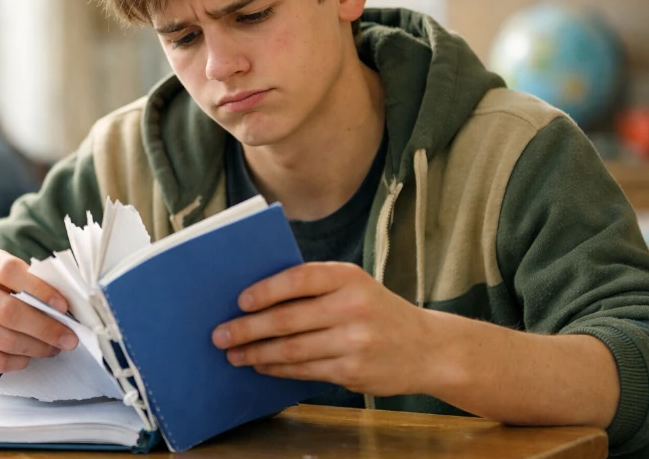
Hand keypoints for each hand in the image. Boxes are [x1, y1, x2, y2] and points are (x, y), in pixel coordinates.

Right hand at [0, 248, 79, 375]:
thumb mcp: (13, 280)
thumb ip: (35, 286)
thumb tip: (68, 311)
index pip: (10, 270)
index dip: (39, 288)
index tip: (63, 307)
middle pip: (8, 311)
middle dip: (45, 328)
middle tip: (69, 339)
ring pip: (4, 339)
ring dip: (36, 347)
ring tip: (54, 349)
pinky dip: (19, 361)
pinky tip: (29, 357)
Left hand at [211, 262, 434, 396]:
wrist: (427, 348)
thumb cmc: (378, 313)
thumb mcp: (355, 287)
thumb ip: (314, 288)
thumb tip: (256, 298)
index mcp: (348, 277)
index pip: (297, 278)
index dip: (264, 290)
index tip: (239, 301)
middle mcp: (352, 307)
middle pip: (287, 318)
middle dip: (247, 328)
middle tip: (220, 334)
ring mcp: (353, 341)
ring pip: (291, 348)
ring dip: (256, 353)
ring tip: (234, 354)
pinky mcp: (352, 371)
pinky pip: (304, 370)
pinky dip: (277, 368)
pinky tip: (261, 366)